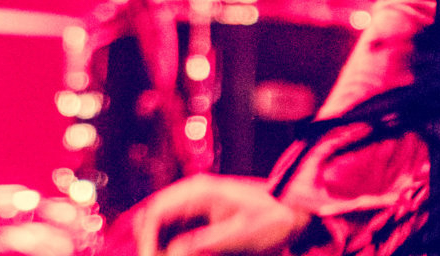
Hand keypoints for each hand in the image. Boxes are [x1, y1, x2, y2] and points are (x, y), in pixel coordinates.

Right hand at [130, 175, 308, 255]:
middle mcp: (194, 192)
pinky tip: (181, 254)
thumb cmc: (272, 220)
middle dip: (150, 243)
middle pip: (153, 217)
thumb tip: (170, 252)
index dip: (147, 239)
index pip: (156, 212)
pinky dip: (171, 244)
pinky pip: (175, 230)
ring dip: (160, 244)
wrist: (293, 212)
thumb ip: (202, 243)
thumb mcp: (238, 235)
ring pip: (161, 225)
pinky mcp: (200, 214)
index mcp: (201, 191)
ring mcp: (196, 202)